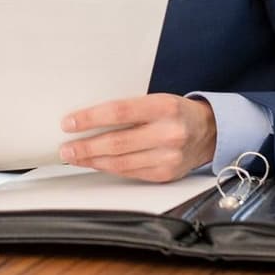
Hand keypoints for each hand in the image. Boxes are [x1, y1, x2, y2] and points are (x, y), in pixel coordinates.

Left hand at [59, 93, 217, 181]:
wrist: (208, 133)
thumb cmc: (175, 112)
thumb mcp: (156, 100)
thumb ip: (128, 109)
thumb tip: (88, 119)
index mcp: (164, 107)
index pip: (119, 112)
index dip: (90, 119)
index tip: (69, 123)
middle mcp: (169, 133)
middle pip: (117, 143)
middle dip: (86, 147)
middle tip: (66, 148)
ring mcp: (169, 157)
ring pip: (121, 162)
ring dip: (92, 161)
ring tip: (74, 157)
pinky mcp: (166, 174)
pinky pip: (130, 173)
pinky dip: (109, 169)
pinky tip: (95, 164)